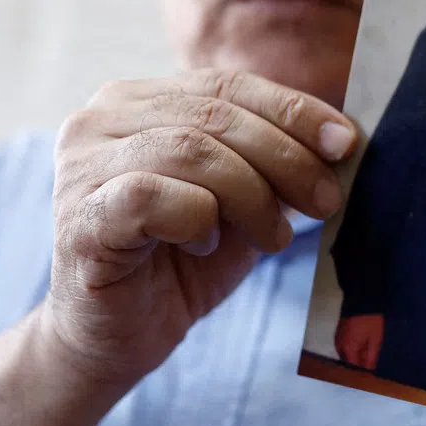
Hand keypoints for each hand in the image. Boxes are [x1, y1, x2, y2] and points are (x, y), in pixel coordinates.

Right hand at [43, 68, 354, 389]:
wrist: (118, 340)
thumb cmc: (182, 262)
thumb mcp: (242, 199)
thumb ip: (274, 159)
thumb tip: (341, 138)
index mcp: (139, 100)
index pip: (227, 85)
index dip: (293, 110)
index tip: (345, 142)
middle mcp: (100, 121)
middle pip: (215, 116)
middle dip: (286, 158)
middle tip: (326, 200)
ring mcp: (81, 166)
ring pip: (191, 151)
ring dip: (252, 196)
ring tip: (274, 238)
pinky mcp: (80, 217)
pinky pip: (151, 197)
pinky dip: (197, 219)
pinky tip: (207, 246)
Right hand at [335, 314, 383, 369]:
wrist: (362, 299)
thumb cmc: (370, 320)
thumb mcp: (375, 339)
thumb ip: (371, 357)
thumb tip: (370, 370)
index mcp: (348, 349)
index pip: (354, 368)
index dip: (363, 371)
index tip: (371, 371)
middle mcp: (340, 346)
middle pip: (349, 361)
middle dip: (358, 362)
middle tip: (370, 360)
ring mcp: (338, 338)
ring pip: (346, 353)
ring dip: (355, 354)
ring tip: (367, 351)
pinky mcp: (339, 331)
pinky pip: (344, 345)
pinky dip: (351, 347)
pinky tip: (361, 343)